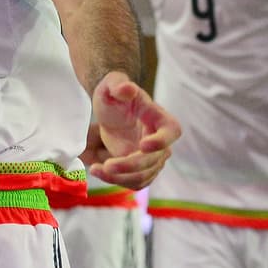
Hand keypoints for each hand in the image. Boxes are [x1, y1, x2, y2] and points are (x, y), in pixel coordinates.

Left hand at [87, 71, 181, 189]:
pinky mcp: (141, 170)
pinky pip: (134, 182)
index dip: (161, 141)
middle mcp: (162, 141)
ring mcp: (153, 158)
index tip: (143, 145)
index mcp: (160, 118)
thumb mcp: (111, 85)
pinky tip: (98, 171)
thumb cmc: (114, 94)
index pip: (171, 131)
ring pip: (143, 176)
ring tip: (96, 169)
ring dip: (120, 178)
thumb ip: (118, 85)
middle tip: (106, 166)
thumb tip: (127, 88)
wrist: (110, 109)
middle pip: (153, 160)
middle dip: (129, 166)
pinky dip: (116, 181)